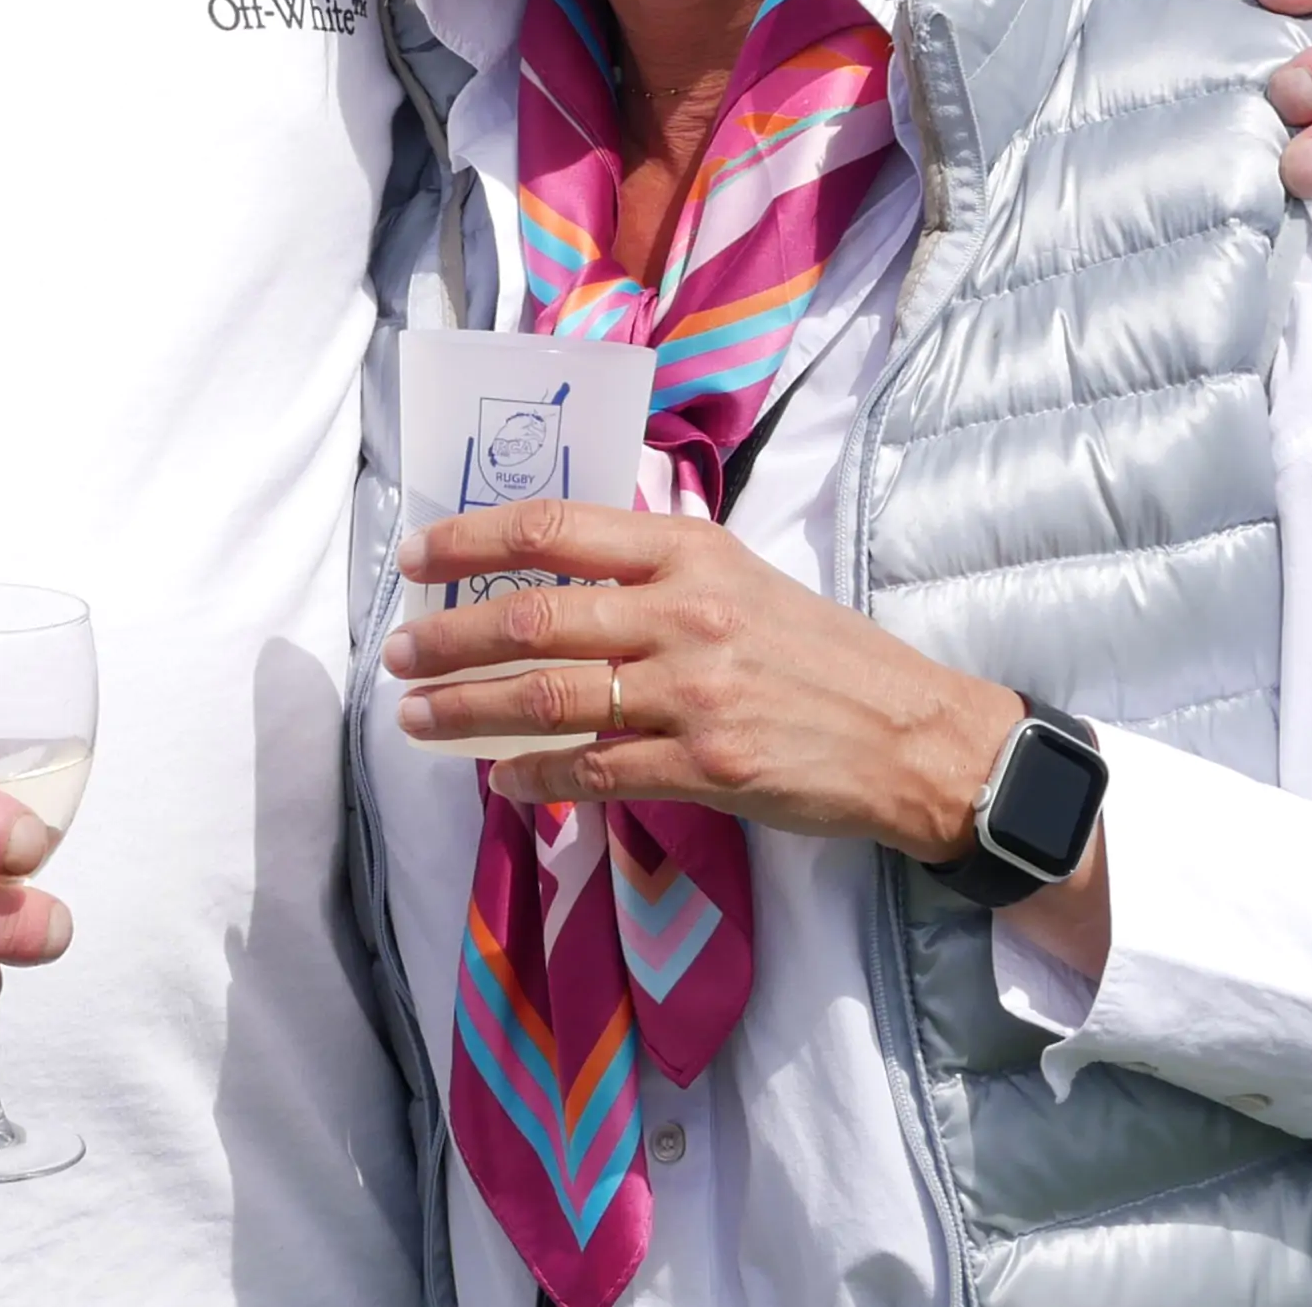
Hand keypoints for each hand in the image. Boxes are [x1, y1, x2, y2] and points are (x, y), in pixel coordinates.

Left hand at [384, 501, 1018, 855]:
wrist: (914, 734)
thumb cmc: (821, 653)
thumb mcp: (742, 577)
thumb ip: (656, 568)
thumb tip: (557, 571)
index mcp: (688, 550)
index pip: (552, 530)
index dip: (470, 541)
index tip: (415, 556)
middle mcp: (684, 611)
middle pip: (532, 617)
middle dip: (446, 638)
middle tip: (396, 654)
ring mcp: (694, 690)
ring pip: (547, 696)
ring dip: (465, 710)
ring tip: (415, 719)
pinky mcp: (708, 763)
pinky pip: (595, 770)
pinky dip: (534, 777)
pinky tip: (501, 782)